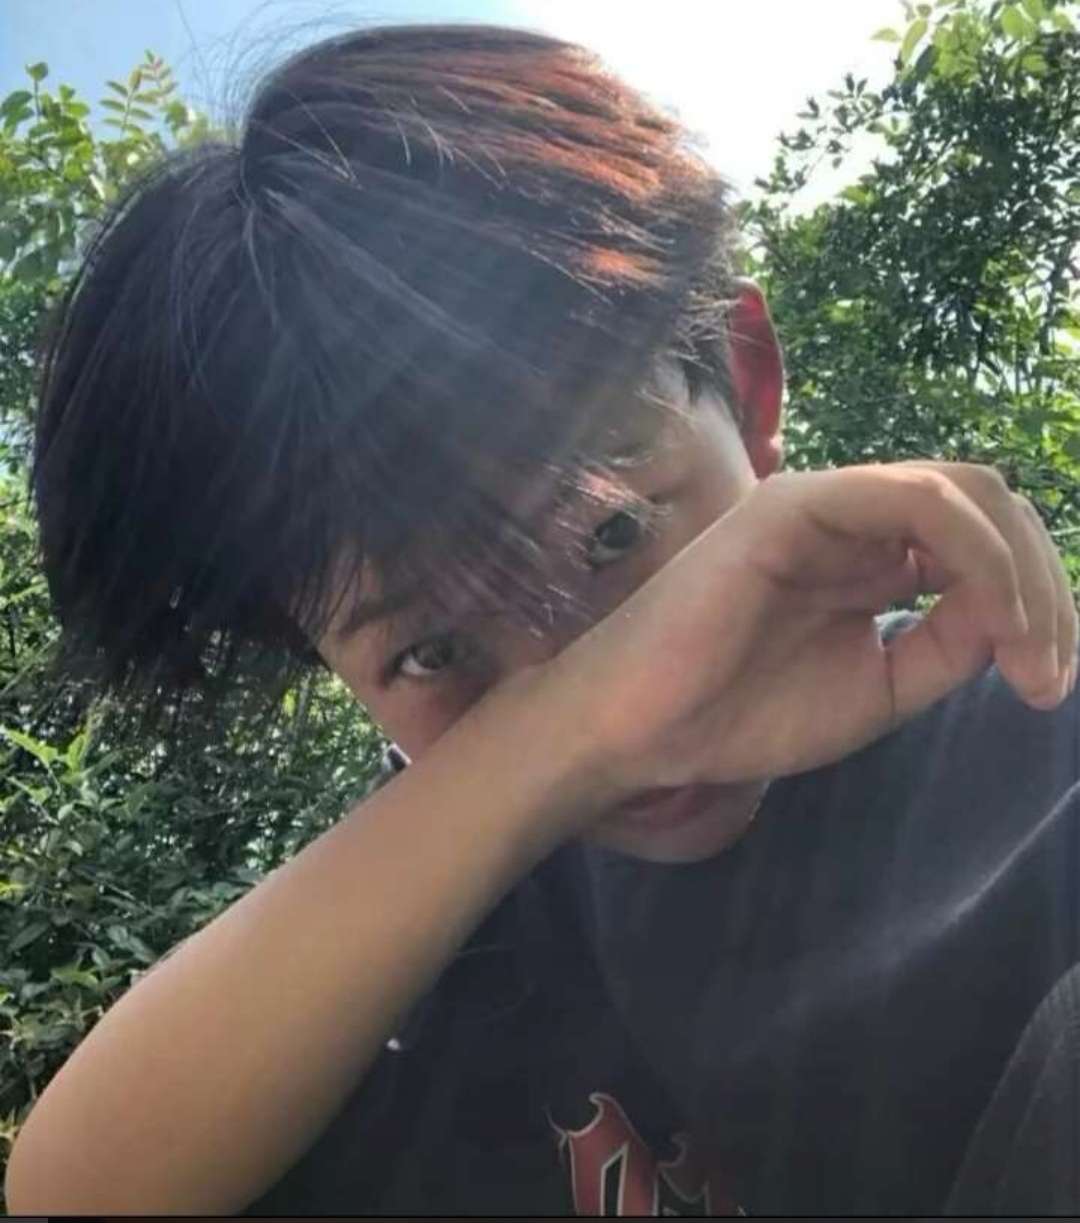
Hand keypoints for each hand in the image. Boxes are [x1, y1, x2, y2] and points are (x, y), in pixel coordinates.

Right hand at [544, 461, 1077, 805]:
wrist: (643, 731)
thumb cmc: (739, 714)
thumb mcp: (876, 690)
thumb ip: (945, 647)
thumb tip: (1017, 616)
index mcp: (871, 560)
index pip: (981, 545)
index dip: (1038, 603)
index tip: (1048, 685)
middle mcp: (856, 520)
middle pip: (990, 507)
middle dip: (1044, 586)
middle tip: (1049, 674)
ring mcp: (825, 506)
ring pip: (965, 490)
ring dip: (1021, 570)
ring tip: (1029, 654)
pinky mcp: (796, 505)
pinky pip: (913, 499)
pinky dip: (975, 552)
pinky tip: (991, 614)